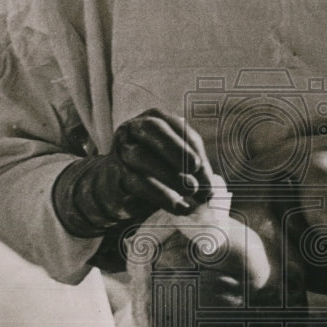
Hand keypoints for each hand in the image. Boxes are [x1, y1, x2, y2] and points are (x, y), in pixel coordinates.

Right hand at [53, 109, 214, 235]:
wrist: (118, 187)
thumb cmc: (155, 169)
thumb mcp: (176, 161)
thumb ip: (193, 167)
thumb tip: (212, 187)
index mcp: (155, 119)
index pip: (178, 126)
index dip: (193, 147)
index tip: (204, 168)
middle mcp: (135, 128)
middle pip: (154, 130)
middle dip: (177, 149)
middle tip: (196, 168)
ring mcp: (122, 149)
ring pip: (142, 156)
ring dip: (170, 174)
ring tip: (191, 190)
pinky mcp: (115, 174)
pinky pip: (137, 182)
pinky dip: (161, 195)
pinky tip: (178, 207)